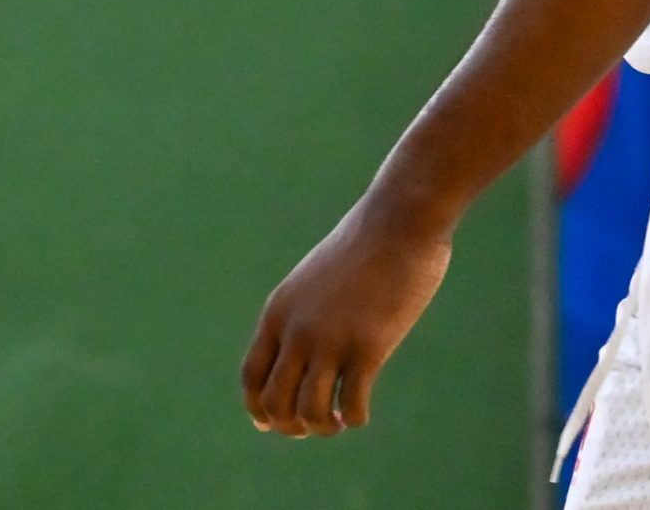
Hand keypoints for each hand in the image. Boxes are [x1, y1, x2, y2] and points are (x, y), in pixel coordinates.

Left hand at [239, 197, 452, 436]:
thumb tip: (298, 361)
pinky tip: (361, 409)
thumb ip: (301, 316)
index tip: (274, 423)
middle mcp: (297, 330)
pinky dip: (354, 418)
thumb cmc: (362, 249)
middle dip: (291, 426)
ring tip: (338, 420)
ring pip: (309, 412)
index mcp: (279, 312)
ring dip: (323, 427)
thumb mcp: (314, 281)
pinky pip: (351, 406)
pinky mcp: (368, 347)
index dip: (259, 409)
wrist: (398, 222)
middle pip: (275, 403)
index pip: (251, 377)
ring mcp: (331, 340)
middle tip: (316, 423)